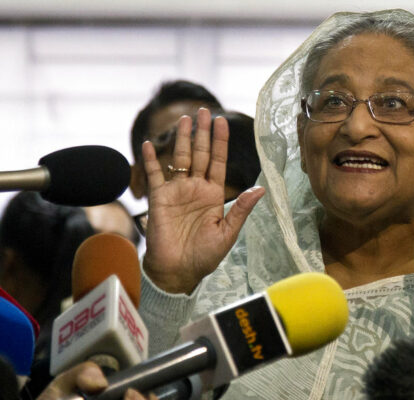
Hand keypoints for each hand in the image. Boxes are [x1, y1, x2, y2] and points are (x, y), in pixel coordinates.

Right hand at [142, 108, 264, 293]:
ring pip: (179, 159)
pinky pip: (154, 175)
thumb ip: (240, 209)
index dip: (219, 142)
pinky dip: (151, 159)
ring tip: (185, 119)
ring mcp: (176, 191)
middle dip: (202, 133)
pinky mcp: (158, 199)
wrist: (178, 271)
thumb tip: (260, 189)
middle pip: (198, 154)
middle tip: (203, 111)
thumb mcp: (227, 232)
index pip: (217, 161)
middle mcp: (195, 188)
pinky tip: (150, 144)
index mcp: (213, 194)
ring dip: (181, 139)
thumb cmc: (204, 256)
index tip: (222, 121)